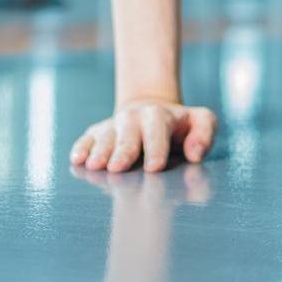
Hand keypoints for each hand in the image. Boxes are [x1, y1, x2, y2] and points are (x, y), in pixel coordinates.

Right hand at [69, 97, 218, 172]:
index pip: (158, 130)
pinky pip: (87, 138)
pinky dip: (82, 147)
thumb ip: (204, 135)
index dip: (156, 148)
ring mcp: (114, 124)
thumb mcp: (201, 121)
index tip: (154, 168)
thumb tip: (196, 154)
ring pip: (105, 136)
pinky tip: (77, 159)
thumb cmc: (180, 126)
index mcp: (160, 116)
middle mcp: (134, 117)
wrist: (151, 112)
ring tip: (94, 166)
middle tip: (117, 168)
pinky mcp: (98, 132)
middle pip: (128, 133)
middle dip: (123, 151)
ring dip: (99, 151)